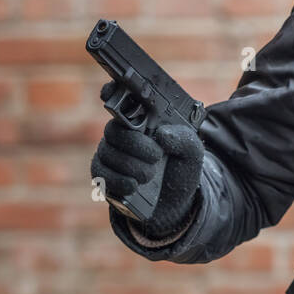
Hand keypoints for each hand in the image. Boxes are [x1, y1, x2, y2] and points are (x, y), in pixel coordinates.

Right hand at [92, 80, 203, 237]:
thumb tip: (161, 134)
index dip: (113, 91)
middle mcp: (122, 134)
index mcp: (142, 121)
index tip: (112, 91)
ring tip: (151, 175)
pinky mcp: (103, 175)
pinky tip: (134, 186)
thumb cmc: (180, 169)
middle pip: (114, 130)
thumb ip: (185, 138)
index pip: (121, 99)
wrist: (176, 202)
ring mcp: (110, 154)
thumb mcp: (192, 152)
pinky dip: (119, 180)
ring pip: (108, 153)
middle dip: (138, 145)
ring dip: (133, 166)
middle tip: (156, 156)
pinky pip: (101, 174)